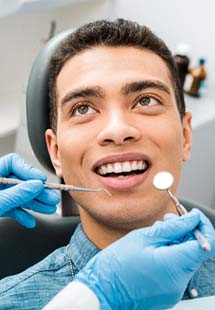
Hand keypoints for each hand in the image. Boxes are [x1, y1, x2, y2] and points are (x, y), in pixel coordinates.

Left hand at [0, 153, 59, 227]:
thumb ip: (16, 194)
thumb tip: (36, 186)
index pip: (13, 162)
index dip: (29, 171)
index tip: (41, 181)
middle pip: (21, 181)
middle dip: (38, 192)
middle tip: (52, 198)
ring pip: (19, 196)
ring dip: (35, 203)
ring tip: (48, 209)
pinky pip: (12, 208)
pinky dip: (22, 214)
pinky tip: (30, 220)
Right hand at [75, 209, 214, 309]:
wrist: (101, 291)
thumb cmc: (117, 264)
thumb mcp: (144, 237)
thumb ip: (173, 227)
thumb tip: (193, 218)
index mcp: (175, 265)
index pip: (208, 244)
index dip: (203, 225)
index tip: (192, 215)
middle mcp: (180, 282)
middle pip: (196, 250)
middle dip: (186, 231)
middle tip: (168, 220)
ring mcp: (174, 290)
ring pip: (185, 258)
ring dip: (176, 242)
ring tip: (156, 233)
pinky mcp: (167, 293)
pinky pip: (176, 269)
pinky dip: (170, 255)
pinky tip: (154, 248)